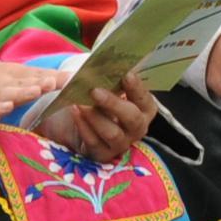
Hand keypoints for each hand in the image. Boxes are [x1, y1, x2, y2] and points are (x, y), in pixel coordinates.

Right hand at [0, 60, 67, 145]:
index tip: (74, 79)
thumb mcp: (10, 87)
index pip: (34, 74)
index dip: (52, 76)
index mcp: (9, 75)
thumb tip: (65, 79)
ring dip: (21, 91)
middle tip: (58, 82)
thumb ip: (33, 82)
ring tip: (37, 90)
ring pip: (6, 94)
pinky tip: (7, 107)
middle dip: (40, 81)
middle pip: (22, 82)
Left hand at [41, 70, 158, 164]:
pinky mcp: (102, 155)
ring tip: (79, 102)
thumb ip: (111, 79)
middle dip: (114, 104)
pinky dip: (83, 126)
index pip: (146, 100)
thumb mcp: (107, 87)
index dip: (137, 88)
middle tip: (95, 90)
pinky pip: (93, 142)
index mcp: (143, 109)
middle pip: (132, 119)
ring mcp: (120, 144)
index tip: (126, 74)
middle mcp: (136, 129)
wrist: (79, 121)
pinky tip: (74, 111)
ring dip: (95, 116)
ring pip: (113, 133)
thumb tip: (107, 64)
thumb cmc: (99, 99)